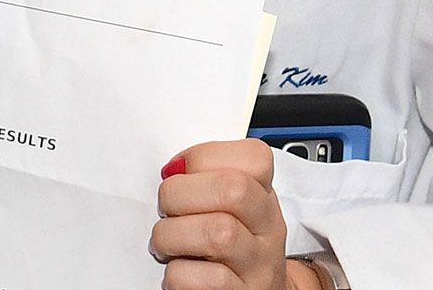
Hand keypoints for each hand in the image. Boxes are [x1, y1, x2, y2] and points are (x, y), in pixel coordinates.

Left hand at [152, 139, 315, 289]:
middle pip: (232, 190)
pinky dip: (178, 274)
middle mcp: (268, 230)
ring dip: (172, 235)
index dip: (203, 156)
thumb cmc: (233, 252)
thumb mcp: (232, 210)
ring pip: (218, 235)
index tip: (178, 171)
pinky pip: (206, 281)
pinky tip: (178, 271)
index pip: (253, 157)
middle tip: (165, 209)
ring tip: (165, 243)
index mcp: (263, 197)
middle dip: (180, 193)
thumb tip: (174, 171)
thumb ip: (207, 182)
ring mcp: (258, 266)